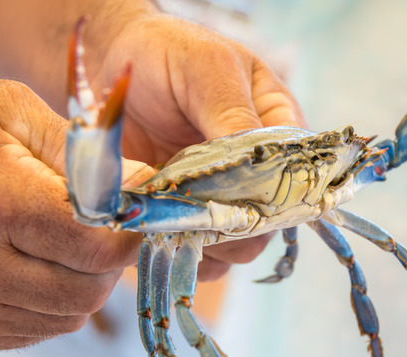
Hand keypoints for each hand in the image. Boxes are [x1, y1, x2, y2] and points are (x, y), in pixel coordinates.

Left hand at [0, 1, 306, 279]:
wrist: (110, 64)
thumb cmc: (167, 53)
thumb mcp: (206, 69)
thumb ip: (232, 113)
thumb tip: (254, 166)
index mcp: (276, 128)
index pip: (296, 175)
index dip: (276, 194)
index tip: (239, 197)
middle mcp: (256, 171)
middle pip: (268, 221)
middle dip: (235, 223)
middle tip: (195, 213)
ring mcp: (219, 198)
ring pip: (234, 246)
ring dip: (206, 241)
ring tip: (169, 221)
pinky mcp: (184, 217)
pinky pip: (195, 253)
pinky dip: (177, 250)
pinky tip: (153, 232)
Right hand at [0, 78, 142, 348]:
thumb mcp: (9, 108)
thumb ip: (83, 152)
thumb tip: (145, 187)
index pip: (97, 244)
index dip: (130, 231)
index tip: (132, 213)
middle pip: (88, 290)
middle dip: (109, 259)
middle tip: (98, 226)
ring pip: (68, 317)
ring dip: (81, 282)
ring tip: (60, 242)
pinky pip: (36, 331)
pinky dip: (51, 303)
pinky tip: (32, 265)